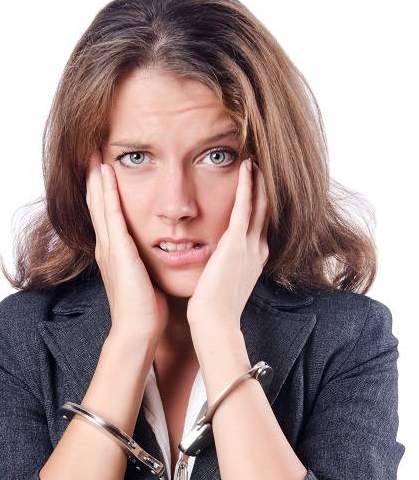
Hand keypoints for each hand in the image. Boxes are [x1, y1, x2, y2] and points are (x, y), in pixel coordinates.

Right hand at [85, 149, 168, 341]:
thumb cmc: (145, 310)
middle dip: (95, 179)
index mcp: (114, 254)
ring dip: (96, 178)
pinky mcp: (118, 250)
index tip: (104, 169)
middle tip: (92, 152)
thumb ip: (146, 264)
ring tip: (94, 154)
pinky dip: (106, 192)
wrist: (138, 331)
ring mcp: (109, 248)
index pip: (106, 215)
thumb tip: (161, 254)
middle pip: (97, 205)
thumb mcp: (145, 279)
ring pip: (99, 204)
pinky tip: (104, 173)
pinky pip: (110, 214)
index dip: (103, 192)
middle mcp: (107, 247)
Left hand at [186, 158, 268, 330]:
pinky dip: (247, 186)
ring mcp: (249, 246)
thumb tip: (216, 263)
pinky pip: (245, 208)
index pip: (260, 223)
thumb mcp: (223, 284)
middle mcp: (257, 250)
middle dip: (264, 186)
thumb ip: (224, 267)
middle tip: (263, 161)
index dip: (261, 201)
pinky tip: (247, 167)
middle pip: (266, 210)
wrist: (214, 322)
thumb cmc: (213, 309)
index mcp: (254, 259)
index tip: (258, 181)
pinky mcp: (236, 244)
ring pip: (259, 204)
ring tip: (257, 157)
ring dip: (258, 180)